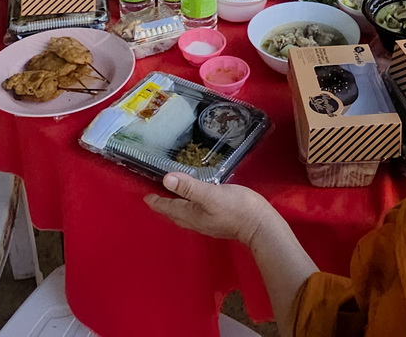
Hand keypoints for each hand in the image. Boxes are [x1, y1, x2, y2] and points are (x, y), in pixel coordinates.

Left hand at [144, 173, 279, 244]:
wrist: (260, 226)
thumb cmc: (236, 208)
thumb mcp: (211, 194)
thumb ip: (189, 187)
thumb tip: (166, 179)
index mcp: (191, 214)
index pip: (168, 208)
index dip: (156, 202)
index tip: (145, 196)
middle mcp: (196, 221)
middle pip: (174, 214)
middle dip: (163, 206)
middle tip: (155, 198)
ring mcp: (207, 223)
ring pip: (184, 216)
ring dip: (175, 208)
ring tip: (171, 200)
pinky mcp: (217, 221)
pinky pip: (195, 215)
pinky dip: (188, 208)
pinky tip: (195, 203)